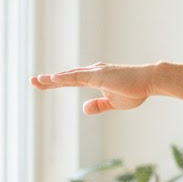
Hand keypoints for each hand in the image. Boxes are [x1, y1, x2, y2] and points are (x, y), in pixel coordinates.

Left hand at [30, 62, 149, 114]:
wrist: (150, 81)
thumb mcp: (114, 103)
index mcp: (95, 78)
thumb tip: (83, 108)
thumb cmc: (135, 91)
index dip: (56, 83)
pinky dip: (66, 77)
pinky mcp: (100, 76)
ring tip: (38, 80)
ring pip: (69, 76)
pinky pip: (79, 77)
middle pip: (66, 77)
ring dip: (53, 79)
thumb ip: (98, 105)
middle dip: (49, 80)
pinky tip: (54, 78)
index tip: (43, 83)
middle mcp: (93, 73)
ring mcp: (95, 73)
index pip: (71, 81)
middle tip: (33, 81)